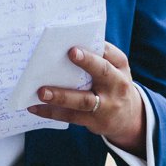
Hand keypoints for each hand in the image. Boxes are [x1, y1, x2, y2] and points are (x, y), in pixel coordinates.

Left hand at [30, 43, 146, 153]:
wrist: (129, 118)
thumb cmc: (113, 85)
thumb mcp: (114, 71)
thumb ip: (97, 58)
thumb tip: (64, 45)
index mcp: (120, 67)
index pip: (111, 53)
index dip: (96, 47)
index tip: (77, 44)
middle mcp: (117, 84)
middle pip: (103, 72)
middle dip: (88, 62)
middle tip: (71, 53)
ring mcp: (106, 105)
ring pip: (83, 100)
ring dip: (61, 96)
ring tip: (41, 92)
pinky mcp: (94, 121)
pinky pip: (71, 116)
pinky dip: (51, 112)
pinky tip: (35, 107)